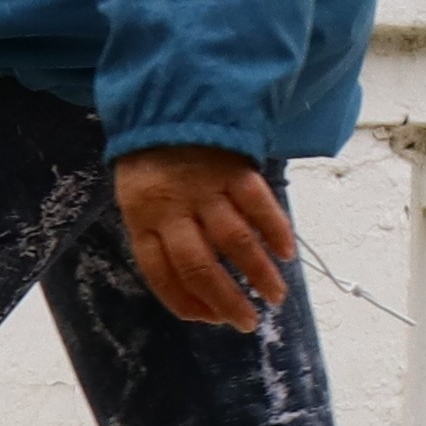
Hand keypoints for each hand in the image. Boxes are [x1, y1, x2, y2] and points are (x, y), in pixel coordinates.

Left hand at [115, 147, 297, 327]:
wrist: (169, 102)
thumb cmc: (153, 160)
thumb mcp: (139, 198)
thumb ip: (161, 235)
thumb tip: (198, 286)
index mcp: (142, 219)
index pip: (162, 275)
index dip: (188, 304)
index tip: (213, 320)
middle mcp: (172, 208)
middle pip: (200, 266)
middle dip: (227, 301)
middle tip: (248, 322)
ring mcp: (205, 188)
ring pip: (234, 241)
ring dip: (258, 274)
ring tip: (275, 297)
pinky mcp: (234, 167)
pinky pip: (259, 205)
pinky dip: (275, 231)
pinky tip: (286, 254)